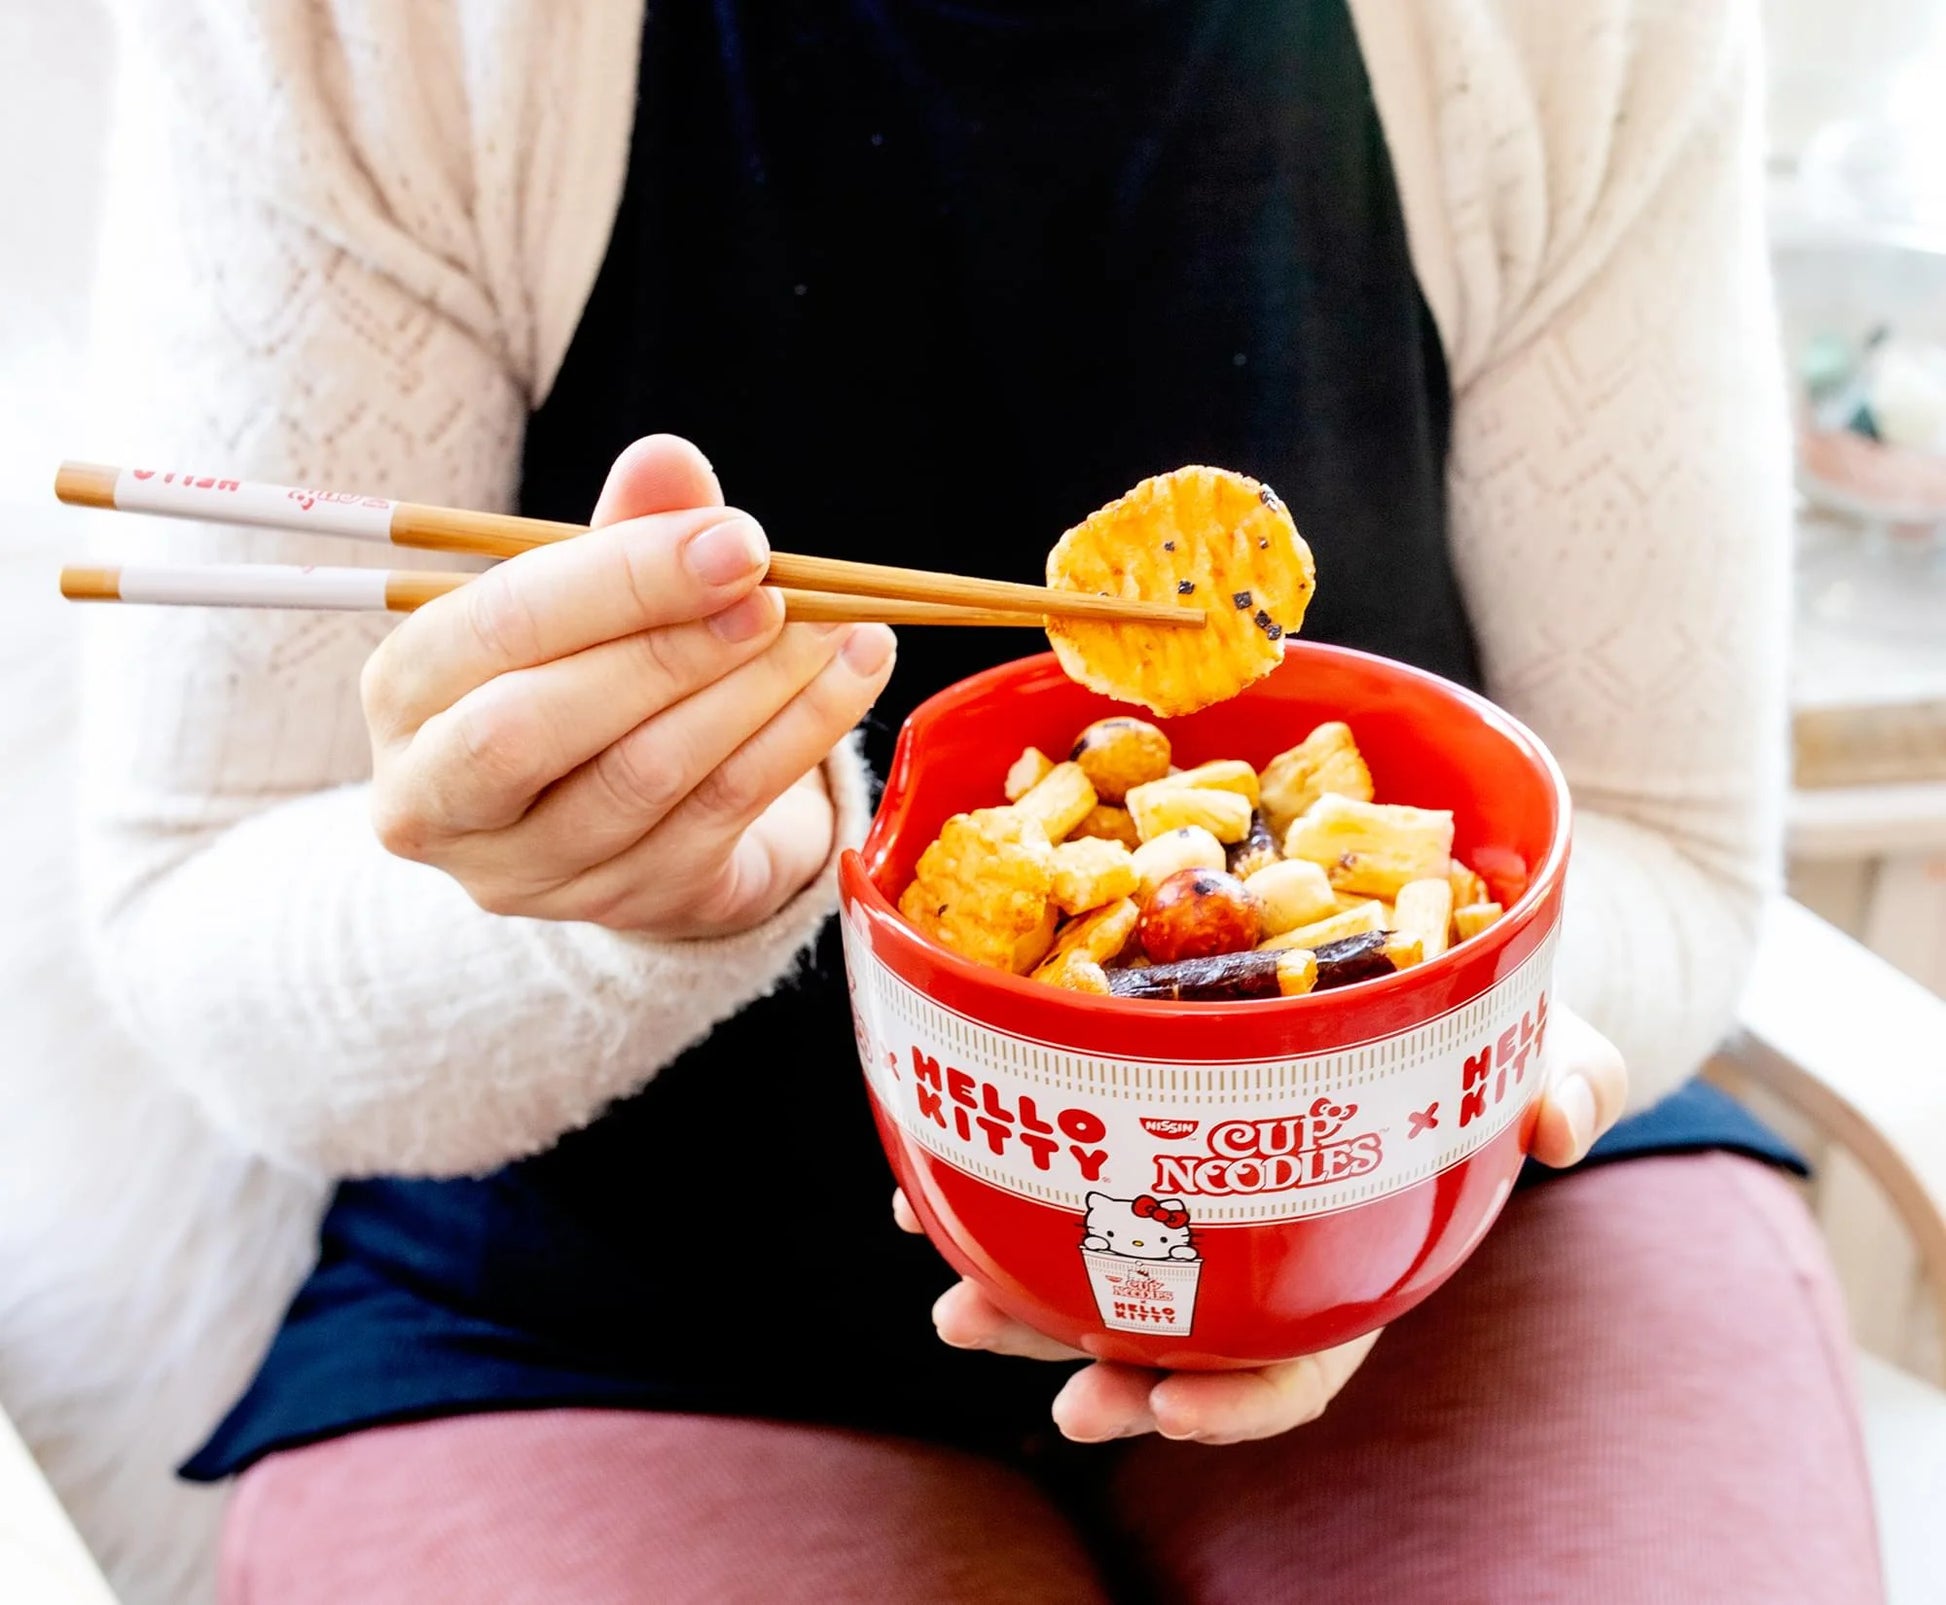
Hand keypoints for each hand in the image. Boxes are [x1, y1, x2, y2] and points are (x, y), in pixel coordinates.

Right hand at [361, 435, 896, 937]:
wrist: (626, 809)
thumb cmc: (589, 668)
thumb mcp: (592, 594)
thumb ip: (623, 530)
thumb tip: (666, 461)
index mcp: (405, 690)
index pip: (498, 628)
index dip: (619, 580)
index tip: (734, 540)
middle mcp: (437, 797)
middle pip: (539, 724)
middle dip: (675, 648)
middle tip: (777, 593)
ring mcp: (528, 870)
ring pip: (645, 777)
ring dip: (757, 692)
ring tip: (836, 626)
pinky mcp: (624, 903)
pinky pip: (720, 815)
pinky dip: (799, 735)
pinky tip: (853, 671)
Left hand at [894, 1002, 1626, 1443]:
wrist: (1426, 957)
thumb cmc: (1485, 1028)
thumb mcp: (1545, 1039)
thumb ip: (1566, 1079)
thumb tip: (1563, 1127)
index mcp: (1358, 1255)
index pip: (1303, 1360)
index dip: (1239, 1401)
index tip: (1167, 1409)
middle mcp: (1270, 1245)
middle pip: (1177, 1334)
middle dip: (1089, 1361)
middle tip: (1001, 1352)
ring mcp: (1202, 1199)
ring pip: (1103, 1274)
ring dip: (1021, 1298)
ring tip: (949, 1297)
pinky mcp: (1148, 1136)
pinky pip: (1066, 1184)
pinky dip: (996, 1195)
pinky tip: (926, 1192)